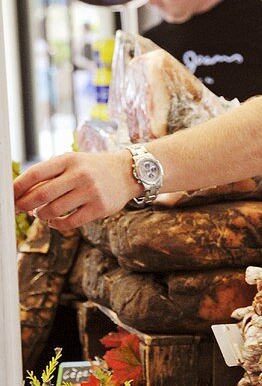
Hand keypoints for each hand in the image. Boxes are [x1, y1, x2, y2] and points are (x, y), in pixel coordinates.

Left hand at [13, 150, 138, 230]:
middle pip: (42, 195)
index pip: (36, 173)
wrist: (127, 173)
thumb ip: (51, 176)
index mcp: (68, 160)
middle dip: (25, 204)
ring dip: (42, 215)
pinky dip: (57, 225)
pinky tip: (54, 222)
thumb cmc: (92, 169)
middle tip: (19, 209)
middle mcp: (79, 174)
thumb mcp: (72, 163)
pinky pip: (70, 222)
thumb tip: (23, 196)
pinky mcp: (99, 208)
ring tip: (41, 214)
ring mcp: (90, 192)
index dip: (18, 186)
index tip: (9, 196)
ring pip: (54, 210)